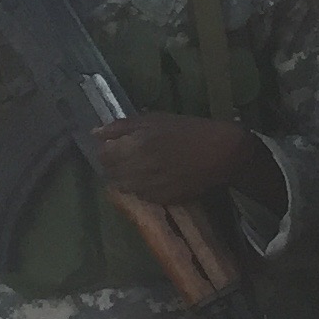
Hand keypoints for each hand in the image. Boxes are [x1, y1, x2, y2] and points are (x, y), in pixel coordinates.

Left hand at [93, 114, 261, 204]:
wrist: (223, 153)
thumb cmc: (189, 130)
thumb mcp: (154, 119)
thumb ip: (122, 126)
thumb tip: (95, 134)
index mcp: (134, 146)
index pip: (103, 155)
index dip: (109, 150)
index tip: (118, 146)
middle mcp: (138, 169)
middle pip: (111, 173)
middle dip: (115, 165)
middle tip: (130, 157)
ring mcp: (150, 187)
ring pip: (123, 187)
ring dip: (127, 178)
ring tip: (141, 169)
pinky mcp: (163, 199)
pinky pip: (141, 196)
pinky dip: (141, 189)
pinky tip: (154, 179)